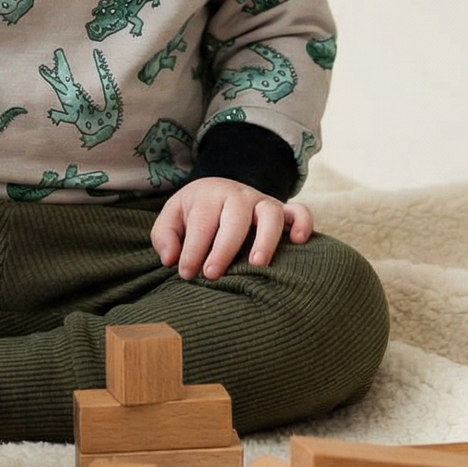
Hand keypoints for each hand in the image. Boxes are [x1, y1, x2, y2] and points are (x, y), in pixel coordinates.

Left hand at [150, 177, 312, 277]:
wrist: (218, 191)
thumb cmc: (194, 213)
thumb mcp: (172, 217)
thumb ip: (165, 236)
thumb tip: (170, 259)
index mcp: (208, 196)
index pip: (202, 223)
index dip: (192, 250)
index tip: (186, 274)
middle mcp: (238, 196)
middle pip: (235, 218)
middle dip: (224, 248)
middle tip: (212, 275)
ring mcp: (262, 202)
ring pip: (271, 214)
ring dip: (265, 239)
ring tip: (256, 265)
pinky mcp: (283, 211)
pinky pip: (299, 211)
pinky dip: (302, 223)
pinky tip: (298, 242)